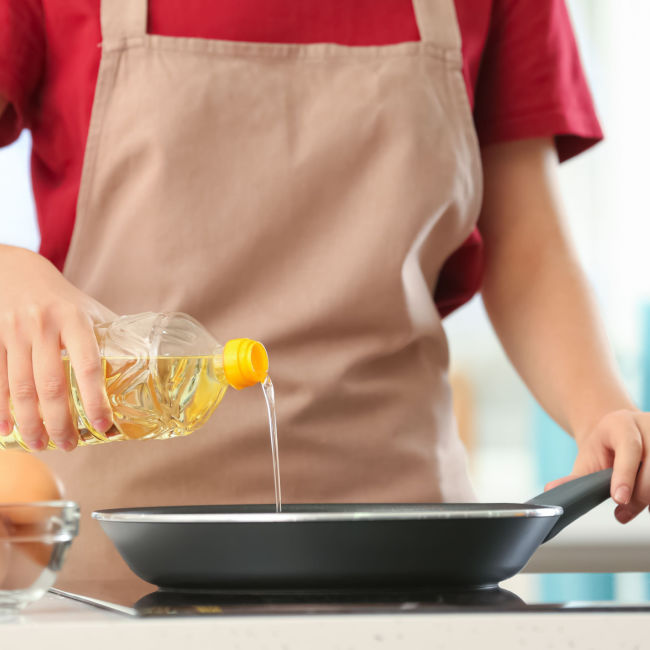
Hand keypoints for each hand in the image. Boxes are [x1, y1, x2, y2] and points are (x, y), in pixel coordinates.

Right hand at [0, 245, 115, 450]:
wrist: (14, 269)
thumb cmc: (61, 296)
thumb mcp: (89, 309)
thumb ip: (110, 335)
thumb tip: (146, 365)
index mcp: (76, 319)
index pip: (88, 364)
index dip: (95, 398)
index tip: (104, 424)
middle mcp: (44, 326)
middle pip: (51, 384)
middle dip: (60, 421)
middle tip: (68, 446)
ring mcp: (14, 332)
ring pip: (21, 387)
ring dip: (31, 422)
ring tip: (41, 445)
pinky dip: (1, 408)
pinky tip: (6, 430)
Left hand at [546, 409, 649, 523]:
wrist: (619, 433)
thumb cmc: (604, 447)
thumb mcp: (587, 458)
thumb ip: (573, 478)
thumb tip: (550, 491)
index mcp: (622, 423)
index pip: (629, 448)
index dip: (625, 475)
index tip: (618, 499)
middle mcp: (648, 425)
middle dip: (639, 495)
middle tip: (622, 512)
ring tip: (630, 510)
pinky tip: (648, 507)